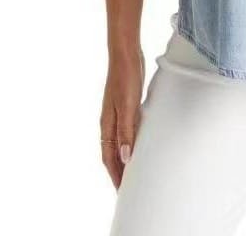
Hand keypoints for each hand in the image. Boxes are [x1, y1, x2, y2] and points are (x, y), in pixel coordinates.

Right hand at [100, 47, 144, 188]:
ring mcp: (116, 114)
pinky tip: (138, 143)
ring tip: (133, 171)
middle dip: (118, 171)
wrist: (125, 54)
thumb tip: (125, 157)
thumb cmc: (125, 78)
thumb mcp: (127, 106)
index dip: (115, 175)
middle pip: (111, 153)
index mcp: (107, 125)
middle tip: (128, 187)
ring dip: (124, 157)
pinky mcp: (125, 106)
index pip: (108, 158)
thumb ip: (126, 131)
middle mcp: (109, 122)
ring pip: (118, 143)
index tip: (122, 191)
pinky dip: (129, 142)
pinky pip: (126, 131)